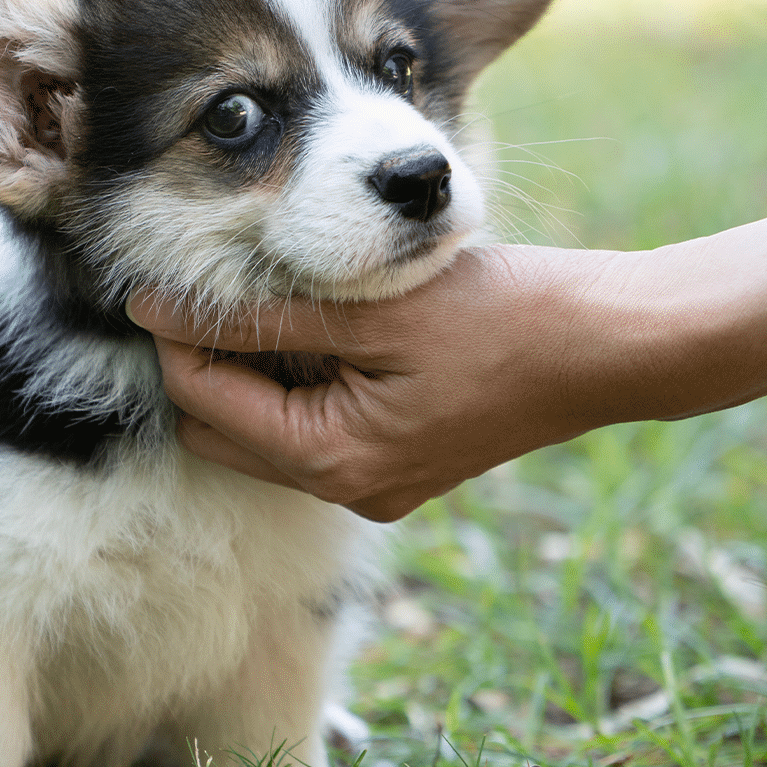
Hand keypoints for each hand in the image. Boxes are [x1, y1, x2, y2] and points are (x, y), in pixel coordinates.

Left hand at [127, 245, 631, 521]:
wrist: (610, 344)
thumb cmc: (502, 318)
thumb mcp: (372, 307)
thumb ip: (263, 313)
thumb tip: (156, 307)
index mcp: (331, 461)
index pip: (201, 401)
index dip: (173, 337)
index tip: (163, 276)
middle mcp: (344, 490)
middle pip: (221, 427)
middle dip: (205, 360)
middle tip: (222, 285)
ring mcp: (373, 484)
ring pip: (265, 428)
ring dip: (254, 369)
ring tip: (278, 298)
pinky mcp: (397, 463)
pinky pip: (315, 428)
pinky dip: (301, 380)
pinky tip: (324, 327)